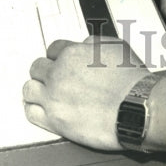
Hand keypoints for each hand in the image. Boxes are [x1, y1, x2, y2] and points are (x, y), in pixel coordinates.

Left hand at [23, 38, 149, 151]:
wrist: (136, 108)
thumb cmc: (130, 79)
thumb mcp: (115, 46)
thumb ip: (92, 44)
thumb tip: (83, 45)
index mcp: (72, 53)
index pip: (52, 49)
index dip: (59, 56)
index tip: (62, 63)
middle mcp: (58, 74)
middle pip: (37, 67)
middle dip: (46, 71)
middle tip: (56, 78)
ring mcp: (54, 98)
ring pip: (29, 89)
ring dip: (37, 89)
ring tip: (47, 94)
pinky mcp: (55, 121)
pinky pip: (30, 112)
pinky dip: (34, 109)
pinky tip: (43, 109)